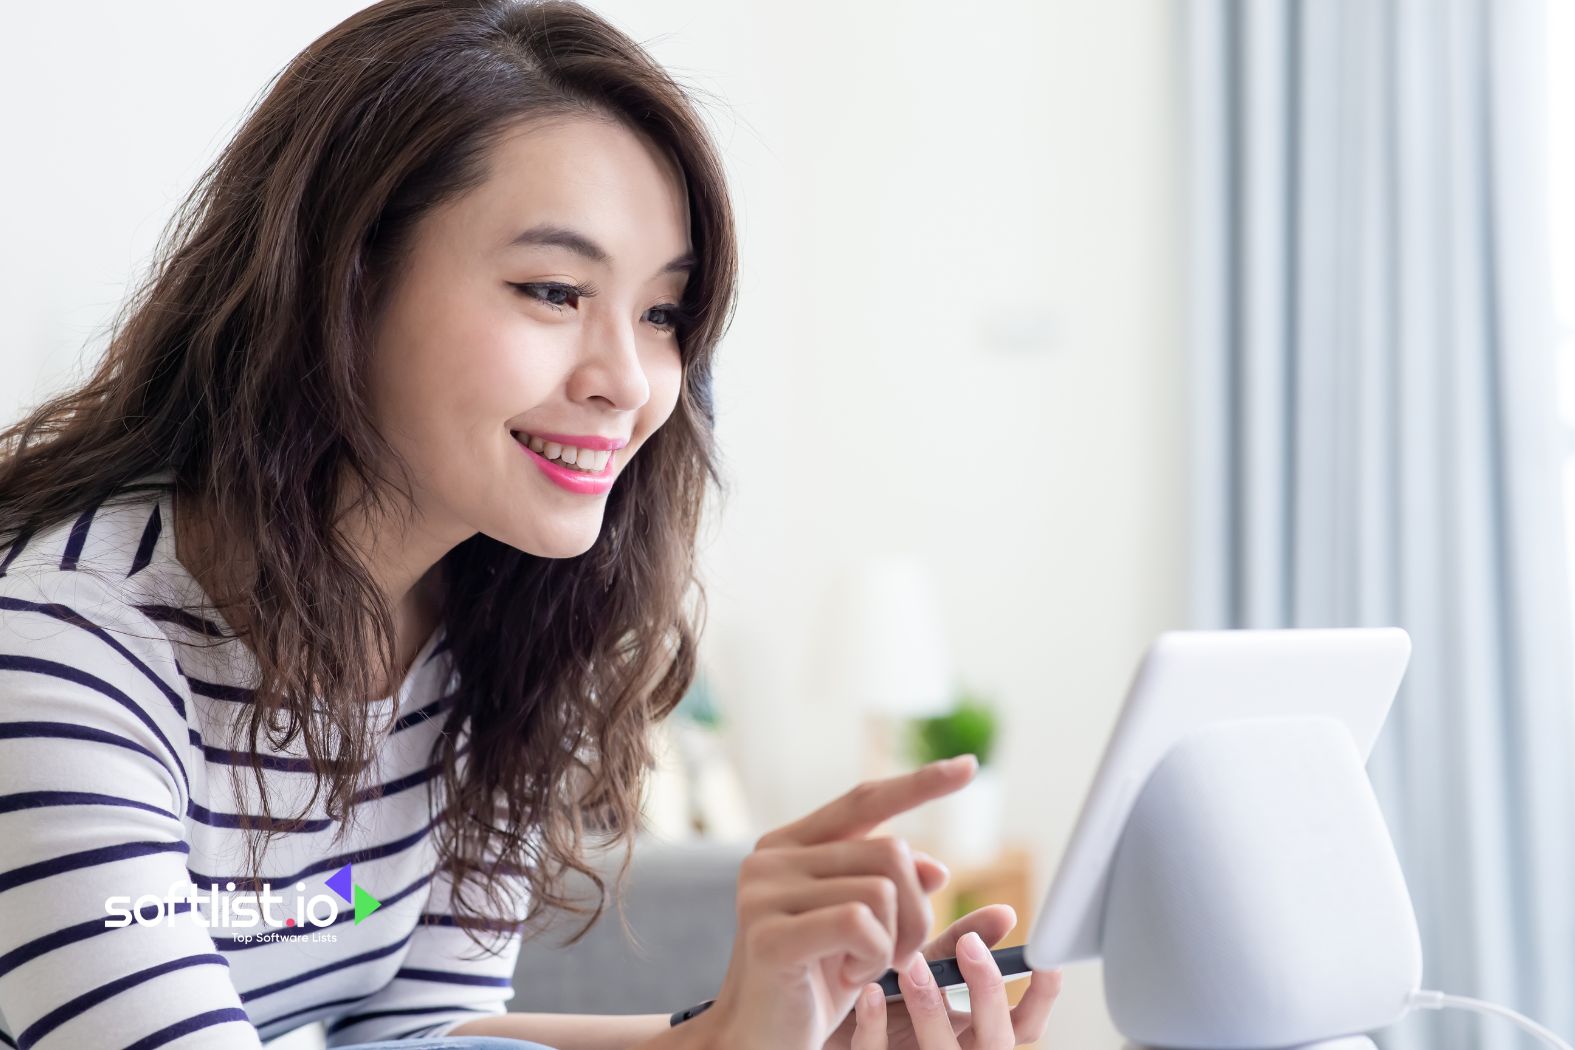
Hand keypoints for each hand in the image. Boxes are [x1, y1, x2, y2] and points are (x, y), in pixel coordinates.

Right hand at [703, 756, 977, 1049]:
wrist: (756, 1042)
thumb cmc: (811, 987)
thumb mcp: (864, 935)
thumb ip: (892, 894)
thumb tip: (935, 867)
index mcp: (791, 846)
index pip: (865, 801)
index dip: (920, 784)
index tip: (969, 767)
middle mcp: (771, 858)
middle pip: (892, 852)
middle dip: (917, 913)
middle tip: (895, 957)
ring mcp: (764, 892)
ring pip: (883, 890)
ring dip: (892, 944)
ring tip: (858, 969)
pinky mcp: (768, 932)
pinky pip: (861, 922)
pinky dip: (872, 958)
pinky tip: (846, 978)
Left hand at [830, 905, 1063, 1048]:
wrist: (818, 1026)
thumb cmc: (884, 997)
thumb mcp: (924, 971)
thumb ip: (959, 944)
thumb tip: (1006, 913)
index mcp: (973, 1035)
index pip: (1026, 1026)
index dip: (1042, 996)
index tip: (1043, 957)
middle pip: (996, 1044)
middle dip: (986, 993)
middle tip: (968, 946)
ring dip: (931, 1008)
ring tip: (911, 963)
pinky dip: (876, 1026)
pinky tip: (866, 992)